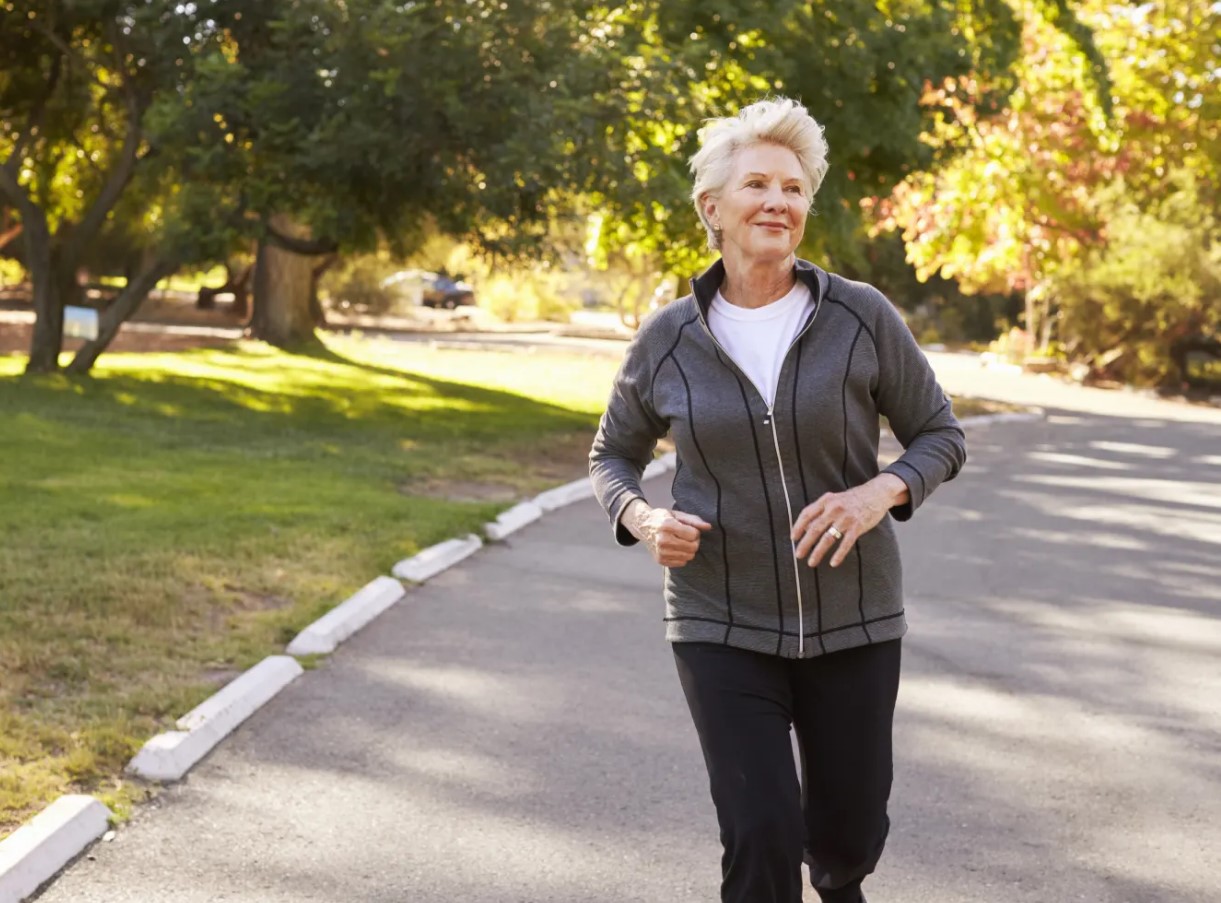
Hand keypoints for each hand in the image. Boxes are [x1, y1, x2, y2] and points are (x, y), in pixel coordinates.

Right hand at [623, 500, 711, 566]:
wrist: (643, 527)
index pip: (693, 535)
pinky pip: (682, 563)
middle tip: (687, 536)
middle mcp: (662, 540)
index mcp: (666, 525)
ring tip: (681, 542)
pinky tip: (676, 548)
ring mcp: (661, 552)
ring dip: (689, 549)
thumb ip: (693, 520)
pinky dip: (682, 556)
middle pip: (693, 547)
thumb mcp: (677, 514)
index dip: (695, 531)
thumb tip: (708, 527)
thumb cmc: (663, 518)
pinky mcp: (661, 561)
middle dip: (694, 541)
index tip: (688, 529)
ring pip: (689, 556)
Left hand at [790, 475, 908, 567]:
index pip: (807, 514)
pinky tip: (833, 563)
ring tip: (811, 562)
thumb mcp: (834, 499)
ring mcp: (846, 518)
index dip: (798, 527)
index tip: (793, 538)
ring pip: (828, 538)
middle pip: (815, 528)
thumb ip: (820, 511)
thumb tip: (805, 528)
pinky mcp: (857, 527)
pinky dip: (838, 555)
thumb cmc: (852, 499)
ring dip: (818, 552)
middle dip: (805, 543)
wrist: (876, 494)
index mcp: (826, 500)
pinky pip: (845, 543)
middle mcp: (834, 508)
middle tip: (798, 555)